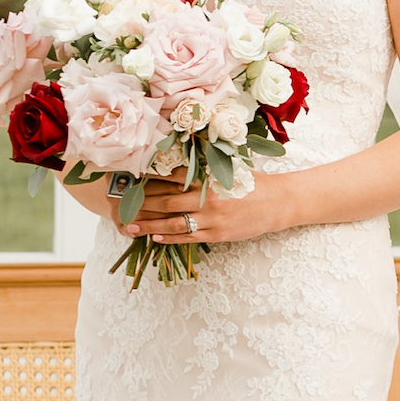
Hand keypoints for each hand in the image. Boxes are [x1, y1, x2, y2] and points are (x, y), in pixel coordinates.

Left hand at [130, 172, 292, 248]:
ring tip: (130, 227)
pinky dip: (170, 237)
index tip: (130, 180)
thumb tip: (178, 163)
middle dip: (141, 204)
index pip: (171, 177)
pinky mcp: (218, 234)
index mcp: (209, 177)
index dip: (148, 179)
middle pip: (166, 201)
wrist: (279, 202)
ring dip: (149, 225)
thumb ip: (205, 167)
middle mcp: (208, 197)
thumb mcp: (230, 168)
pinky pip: (188, 237)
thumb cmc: (253, 183)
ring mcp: (212, 218)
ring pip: (173, 222)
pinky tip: (154, 237)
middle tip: (121, 206)